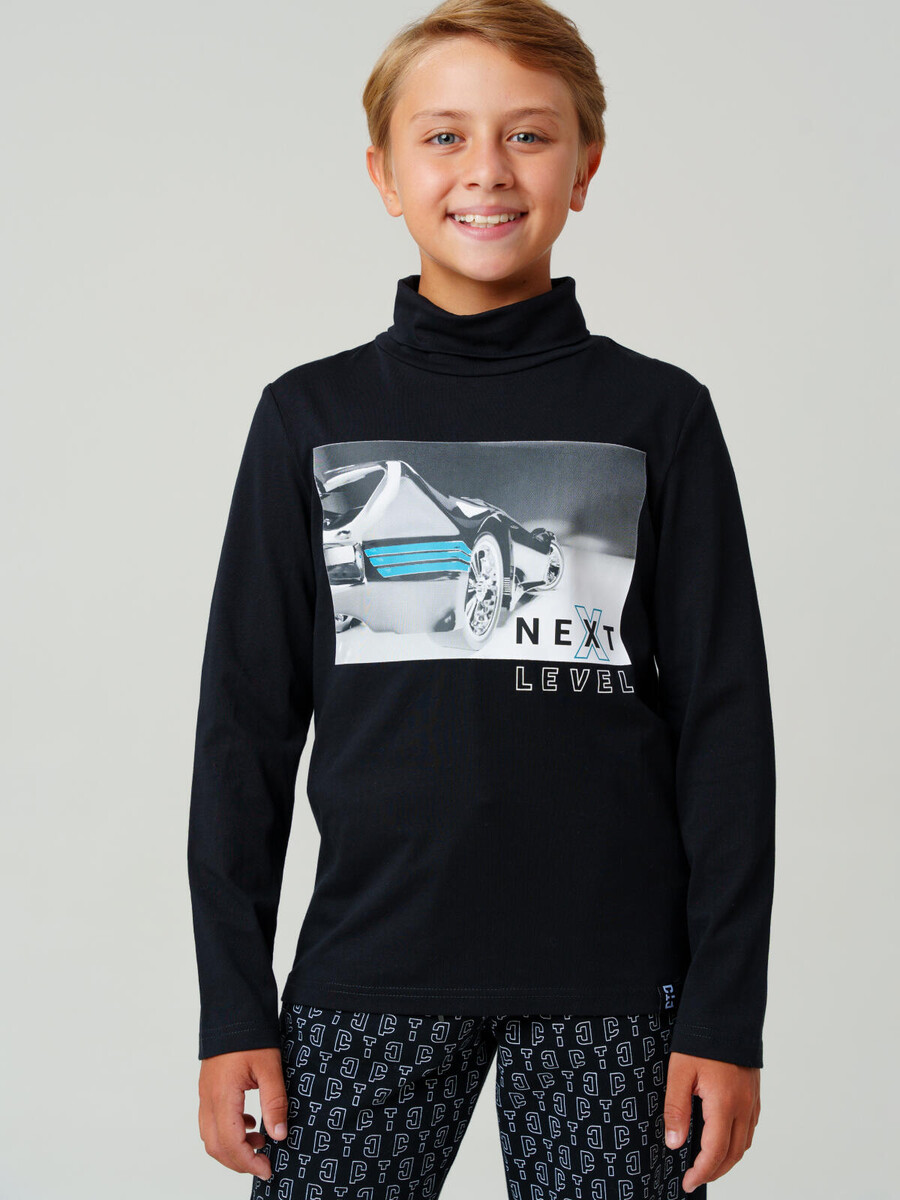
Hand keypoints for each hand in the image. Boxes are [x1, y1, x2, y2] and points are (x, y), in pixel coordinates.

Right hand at [197, 1046, 287, 1179]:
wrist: (233, 1007)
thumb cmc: (251, 1034)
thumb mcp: (270, 1067)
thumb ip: (274, 1102)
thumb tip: (279, 1135)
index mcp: (222, 1095)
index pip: (230, 1143)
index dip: (248, 1162)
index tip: (267, 1170)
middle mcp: (208, 1099)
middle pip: (216, 1146)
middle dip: (239, 1162)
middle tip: (264, 1165)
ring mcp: (205, 1094)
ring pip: (210, 1136)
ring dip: (232, 1148)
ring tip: (260, 1144)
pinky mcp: (209, 1089)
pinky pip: (211, 1121)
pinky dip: (229, 1131)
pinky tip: (251, 1123)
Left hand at [663, 1051, 759, 1193]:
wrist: (726, 1010)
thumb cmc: (700, 1038)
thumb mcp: (679, 1072)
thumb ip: (676, 1109)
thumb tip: (674, 1144)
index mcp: (724, 1104)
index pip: (715, 1152)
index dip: (701, 1172)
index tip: (687, 1183)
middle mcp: (743, 1106)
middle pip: (734, 1154)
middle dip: (715, 1171)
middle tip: (694, 1178)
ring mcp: (752, 1100)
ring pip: (745, 1143)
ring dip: (728, 1159)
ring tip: (707, 1164)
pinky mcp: (754, 1092)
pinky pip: (750, 1127)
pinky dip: (737, 1142)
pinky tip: (723, 1139)